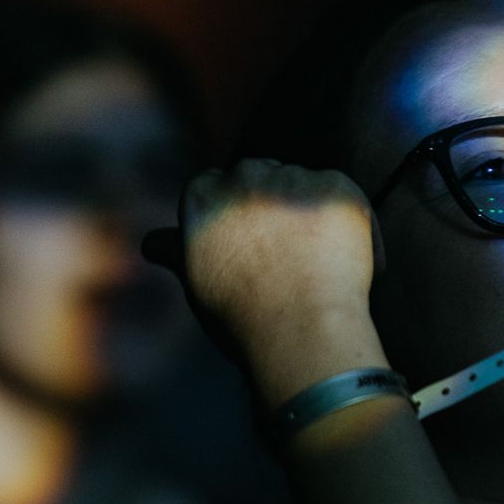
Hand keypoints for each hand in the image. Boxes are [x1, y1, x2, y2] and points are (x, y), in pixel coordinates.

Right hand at [142, 159, 387, 402]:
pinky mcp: (335, 186)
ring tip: (318, 263)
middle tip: (285, 252)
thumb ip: (178, 251)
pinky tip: (350, 262)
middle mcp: (243, 176)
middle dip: (270, 204)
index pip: (214, 184)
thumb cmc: (241, 317)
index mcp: (202, 195)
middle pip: (258, 173)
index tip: (246, 244)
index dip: (232, 215)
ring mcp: (291, 178)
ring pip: (301, 183)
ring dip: (309, 211)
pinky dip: (347, 223)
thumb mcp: (196, 283)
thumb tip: (152, 242)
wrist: (300, 330)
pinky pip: (342, 194)